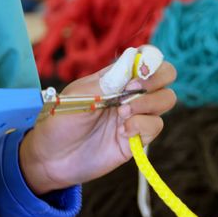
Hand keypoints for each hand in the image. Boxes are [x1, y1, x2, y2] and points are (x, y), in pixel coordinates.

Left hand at [18, 61, 177, 194]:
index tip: (136, 73)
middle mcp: (129, 93)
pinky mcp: (137, 138)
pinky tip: (123, 132)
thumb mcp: (79, 95)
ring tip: (122, 114)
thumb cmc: (60, 121)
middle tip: (132, 91)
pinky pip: (156, 125)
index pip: (145, 58)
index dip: (149, 61)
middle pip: (165, 76)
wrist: (51, 158)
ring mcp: (135, 115)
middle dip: (156, 80)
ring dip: (148, 103)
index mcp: (114, 77)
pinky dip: (143, 126)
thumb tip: (133, 65)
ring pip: (166, 99)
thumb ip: (107, 82)